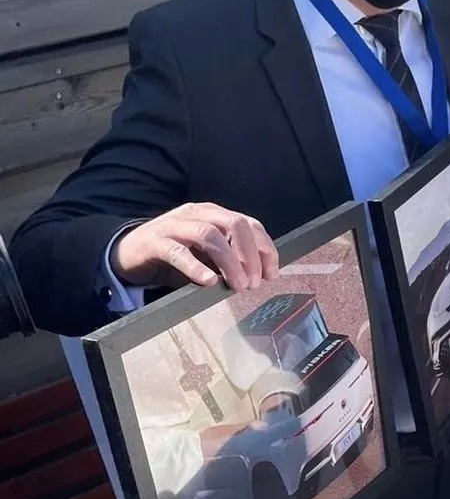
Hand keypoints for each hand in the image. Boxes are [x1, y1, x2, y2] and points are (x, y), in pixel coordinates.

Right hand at [111, 202, 278, 289]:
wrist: (129, 252)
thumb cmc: (174, 254)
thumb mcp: (206, 254)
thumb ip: (228, 259)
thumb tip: (256, 276)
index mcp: (215, 214)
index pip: (249, 224)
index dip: (265, 248)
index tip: (272, 274)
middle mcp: (198, 213)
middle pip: (234, 225)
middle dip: (250, 254)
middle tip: (254, 282)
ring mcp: (176, 225)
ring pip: (210, 235)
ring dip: (229, 262)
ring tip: (237, 285)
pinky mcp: (156, 241)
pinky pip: (178, 252)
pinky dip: (196, 266)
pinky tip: (209, 281)